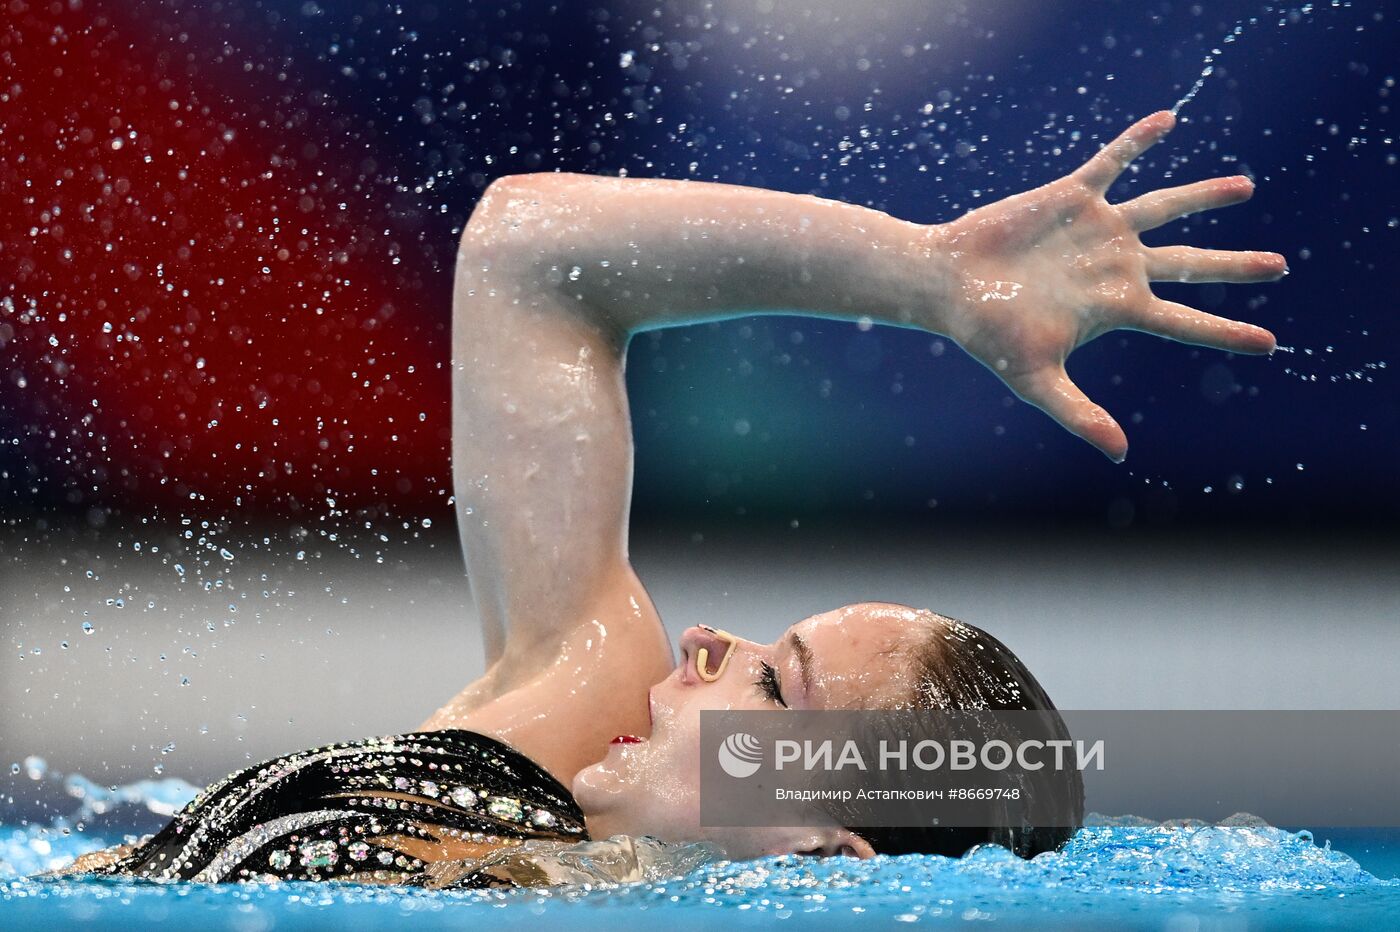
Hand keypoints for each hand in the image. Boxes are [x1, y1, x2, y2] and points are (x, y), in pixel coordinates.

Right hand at [934, 110, 1285, 461]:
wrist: (947, 283)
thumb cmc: (987, 335)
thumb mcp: (1035, 380)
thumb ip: (1079, 414)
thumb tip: (1120, 454)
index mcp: (1116, 307)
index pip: (1186, 321)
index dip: (1226, 333)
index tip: (1269, 344)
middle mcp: (1116, 266)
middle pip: (1190, 263)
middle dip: (1235, 265)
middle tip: (1280, 266)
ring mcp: (1098, 229)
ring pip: (1165, 208)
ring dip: (1204, 196)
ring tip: (1246, 188)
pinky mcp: (1073, 196)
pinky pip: (1114, 162)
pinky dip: (1139, 140)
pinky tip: (1169, 119)